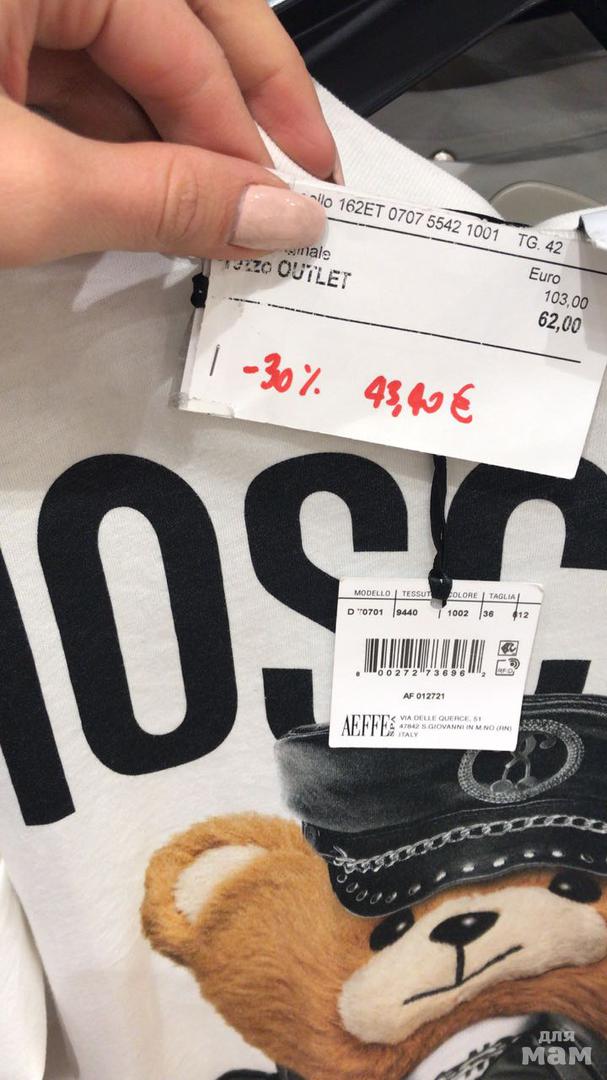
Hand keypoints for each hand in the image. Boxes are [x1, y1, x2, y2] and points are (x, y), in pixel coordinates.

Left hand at [0, 0, 338, 266]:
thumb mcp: (24, 187)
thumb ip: (156, 198)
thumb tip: (274, 216)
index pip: (186, 39)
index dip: (244, 134)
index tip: (285, 209)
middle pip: (173, 25)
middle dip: (233, 110)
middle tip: (295, 176)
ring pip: (115, 57)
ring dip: (169, 135)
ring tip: (212, 208)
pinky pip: (60, 77)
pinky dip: (104, 139)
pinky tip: (137, 193)